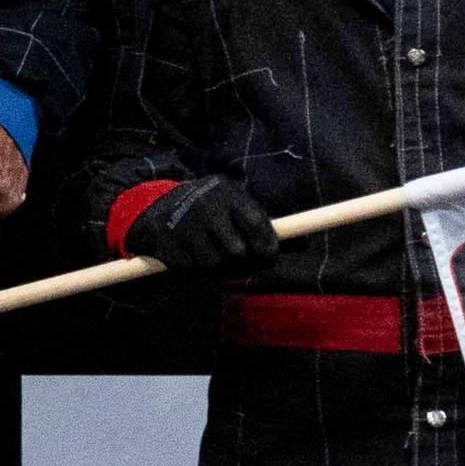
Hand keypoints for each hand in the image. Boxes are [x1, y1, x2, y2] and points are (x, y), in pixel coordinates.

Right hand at [123, 176, 277, 275]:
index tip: (268, 259)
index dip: (267, 248)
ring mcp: (183, 223)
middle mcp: (206, 205)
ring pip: (213, 265)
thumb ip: (269, 229)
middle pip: (236, 252)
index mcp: (229, 194)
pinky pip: (188, 270)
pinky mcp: (164, 239)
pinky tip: (192, 259)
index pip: (257, 225)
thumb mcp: (239, 210)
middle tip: (240, 265)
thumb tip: (306, 242)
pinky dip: (193, 272)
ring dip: (217, 271)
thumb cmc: (212, 212)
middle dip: (242, 265)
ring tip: (214, 260)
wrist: (158, 206)